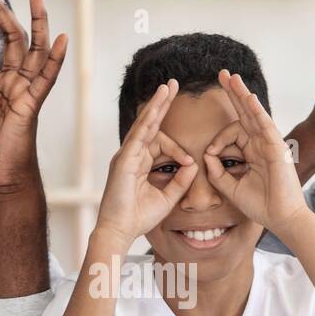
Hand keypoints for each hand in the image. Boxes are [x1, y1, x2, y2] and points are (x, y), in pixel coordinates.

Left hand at [0, 0, 67, 194]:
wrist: (3, 180)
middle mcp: (14, 86)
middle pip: (12, 42)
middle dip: (2, 14)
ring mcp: (25, 92)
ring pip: (32, 50)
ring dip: (34, 22)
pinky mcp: (32, 104)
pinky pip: (45, 78)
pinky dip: (53, 59)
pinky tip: (62, 38)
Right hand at [95, 81, 196, 248]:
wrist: (120, 231)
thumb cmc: (139, 217)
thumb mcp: (167, 197)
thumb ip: (181, 180)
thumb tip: (194, 164)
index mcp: (140, 163)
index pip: (159, 142)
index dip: (177, 149)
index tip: (188, 164)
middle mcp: (131, 155)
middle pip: (149, 124)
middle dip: (161, 104)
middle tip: (172, 84)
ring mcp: (125, 156)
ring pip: (143, 124)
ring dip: (156, 105)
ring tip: (167, 87)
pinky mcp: (123, 161)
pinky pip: (137, 136)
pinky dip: (147, 121)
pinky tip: (155, 108)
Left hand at [203, 70, 311, 237]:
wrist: (280, 218)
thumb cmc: (260, 205)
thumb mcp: (231, 187)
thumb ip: (217, 172)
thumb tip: (207, 155)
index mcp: (251, 151)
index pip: (233, 132)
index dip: (218, 139)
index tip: (211, 155)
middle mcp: (261, 143)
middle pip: (245, 112)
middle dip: (234, 93)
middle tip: (223, 74)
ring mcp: (270, 144)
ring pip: (254, 113)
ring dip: (242, 94)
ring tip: (232, 77)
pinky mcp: (276, 148)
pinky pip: (265, 125)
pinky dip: (257, 111)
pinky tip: (248, 98)